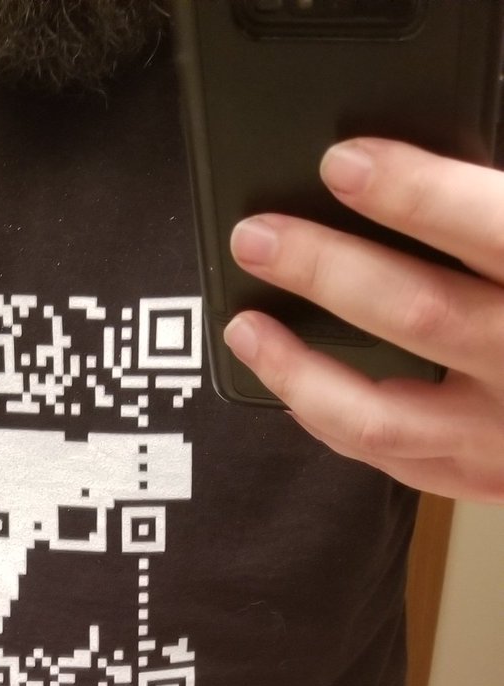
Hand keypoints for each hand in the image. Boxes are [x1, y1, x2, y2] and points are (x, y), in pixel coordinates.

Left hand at [224, 138, 503, 501]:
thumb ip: (501, 226)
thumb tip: (417, 183)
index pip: (491, 228)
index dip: (411, 192)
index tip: (341, 164)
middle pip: (417, 315)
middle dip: (325, 270)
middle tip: (259, 238)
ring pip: (381, 416)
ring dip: (299, 370)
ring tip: (247, 328)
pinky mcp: (487, 481)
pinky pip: (393, 463)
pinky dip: (334, 426)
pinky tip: (298, 394)